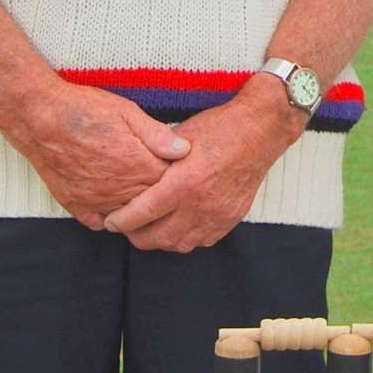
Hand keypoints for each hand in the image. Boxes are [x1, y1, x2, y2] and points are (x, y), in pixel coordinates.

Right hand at [8, 82, 190, 229]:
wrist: (39, 117)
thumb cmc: (84, 109)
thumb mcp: (127, 112)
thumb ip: (156, 134)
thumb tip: (184, 149)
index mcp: (136, 164)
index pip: (169, 180)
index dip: (174, 171)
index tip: (174, 163)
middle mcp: (118, 188)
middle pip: (150, 199)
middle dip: (158, 189)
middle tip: (159, 176)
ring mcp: (96, 200)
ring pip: (128, 214)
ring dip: (135, 203)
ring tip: (138, 187)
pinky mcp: (75, 205)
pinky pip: (100, 222)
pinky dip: (109, 215)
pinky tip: (113, 201)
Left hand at [102, 80, 303, 251]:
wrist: (261, 130)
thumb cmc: (221, 127)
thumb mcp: (183, 135)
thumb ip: (158, 156)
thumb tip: (135, 169)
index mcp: (184, 182)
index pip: (142, 214)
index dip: (122, 221)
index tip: (111, 221)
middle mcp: (200, 204)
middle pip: (157, 238)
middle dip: (136, 236)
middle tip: (127, 227)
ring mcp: (218, 215)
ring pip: (179, 245)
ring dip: (161, 240)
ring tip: (151, 228)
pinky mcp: (231, 218)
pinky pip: (202, 241)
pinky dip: (186, 238)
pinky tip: (179, 225)